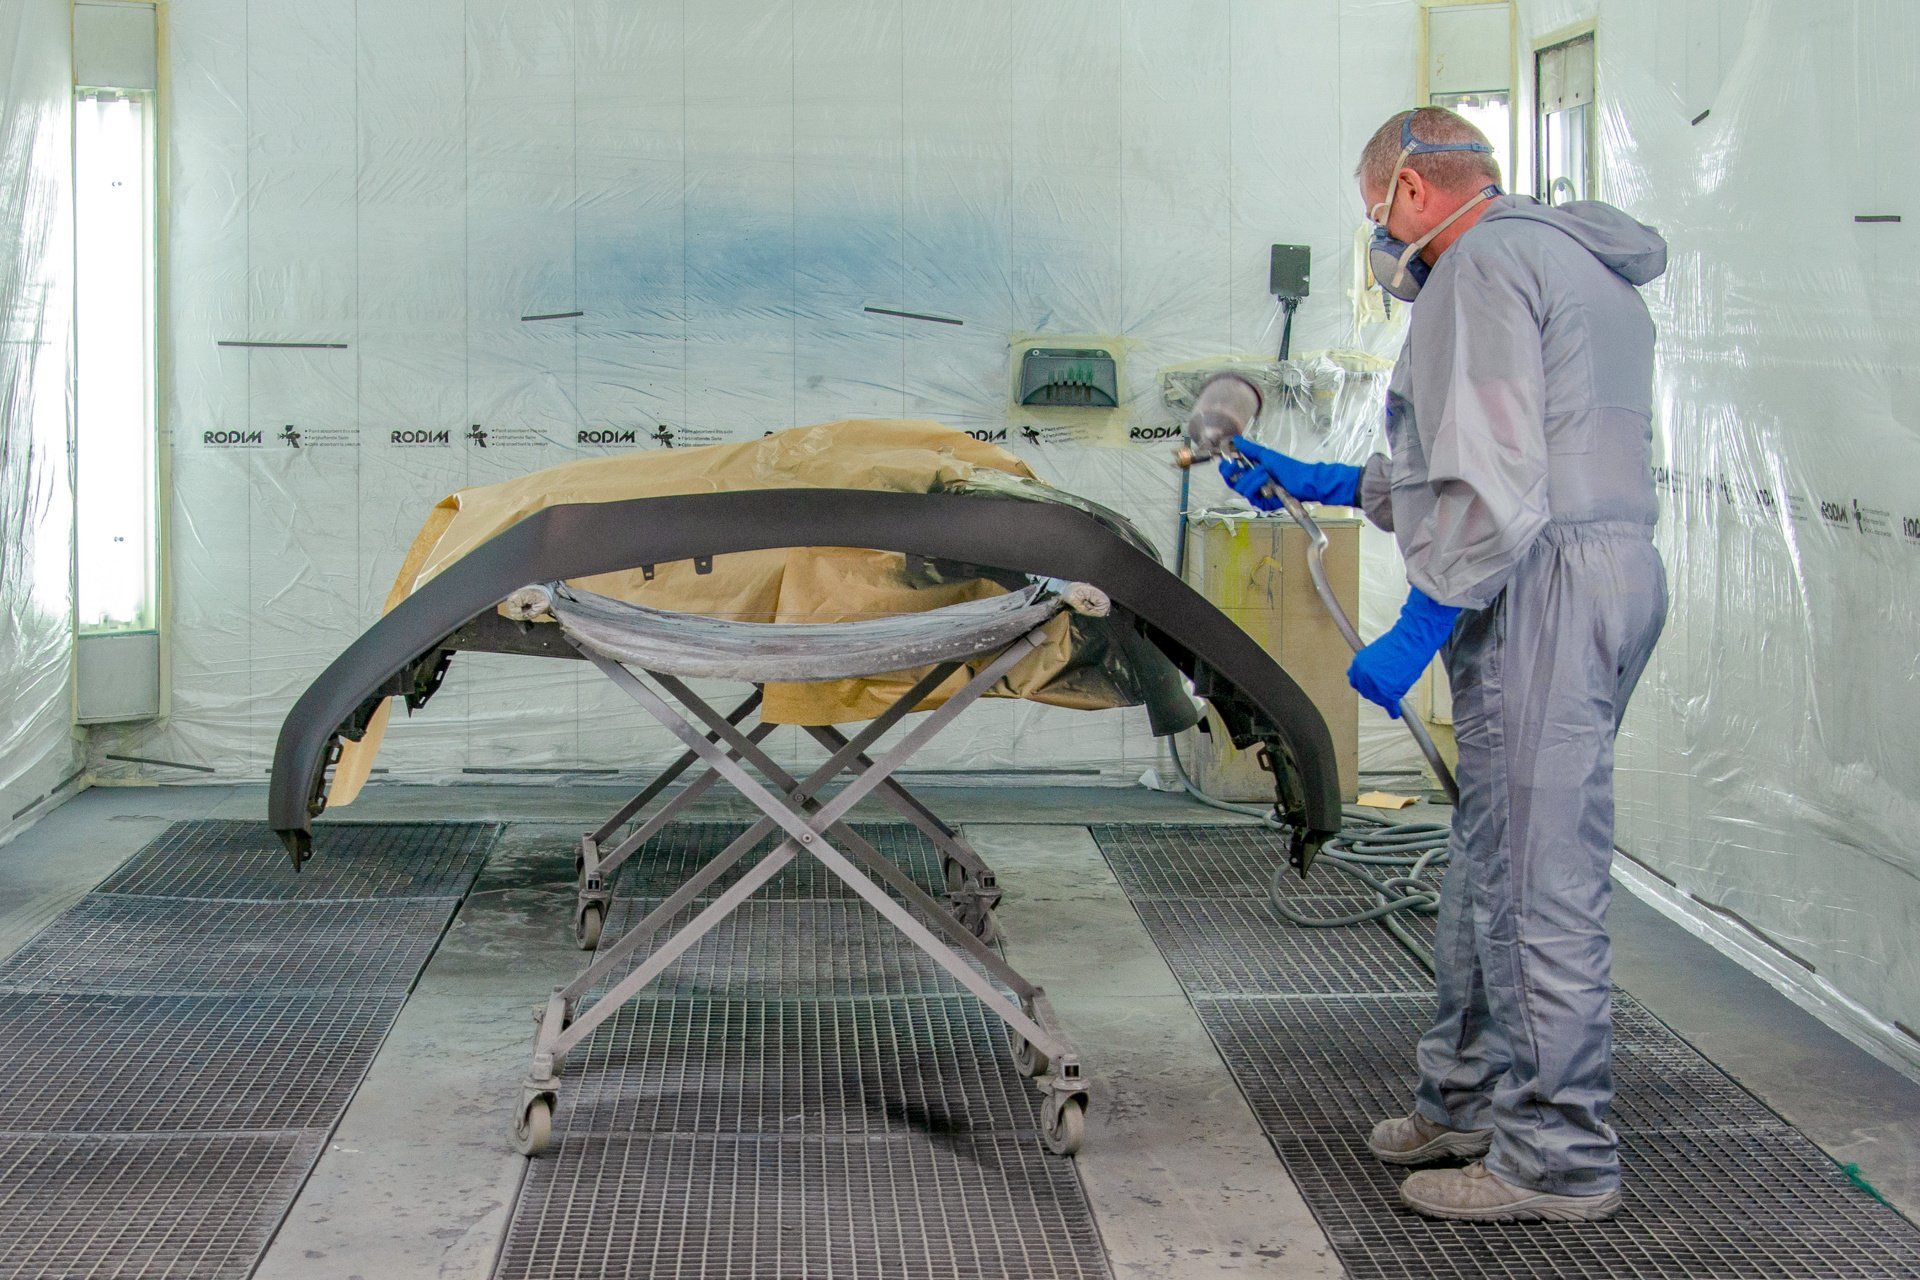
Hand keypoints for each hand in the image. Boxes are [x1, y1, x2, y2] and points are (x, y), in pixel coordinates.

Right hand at [1217, 436, 1363, 508]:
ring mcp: (1257, 496)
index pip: (1231, 474)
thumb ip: (1249, 449)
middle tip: (1237, 465)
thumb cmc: (1287, 467)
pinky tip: (1267, 481)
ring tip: (1264, 472)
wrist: (1304, 479)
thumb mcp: (1266, 455)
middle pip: (1232, 483)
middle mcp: (1252, 486)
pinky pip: (1253, 498)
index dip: (1226, 468)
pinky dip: (1258, 487)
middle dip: (1235, 472)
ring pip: (1242, 489)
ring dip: (1252, 478)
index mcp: (1251, 474)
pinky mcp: (1264, 504)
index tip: (1226, 461)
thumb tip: (1235, 439)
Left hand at [1347, 587, 1462, 716]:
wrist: (1412, 640)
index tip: (1372, 688)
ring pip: (1379, 700)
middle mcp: (1363, 675)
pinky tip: (1396, 712)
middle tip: (1386, 693)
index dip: (1366, 686)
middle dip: (1376, 693)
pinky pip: (1390, 706)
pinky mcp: (1388, 692)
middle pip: (1367, 693)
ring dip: (1386, 699)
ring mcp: (1375, 684)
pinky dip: (1394, 710)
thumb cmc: (1400, 642)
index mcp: (1358, 664)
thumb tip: (1372, 679)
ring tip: (1394, 696)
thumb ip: (1371, 666)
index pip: (1356, 682)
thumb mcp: (1377, 652)